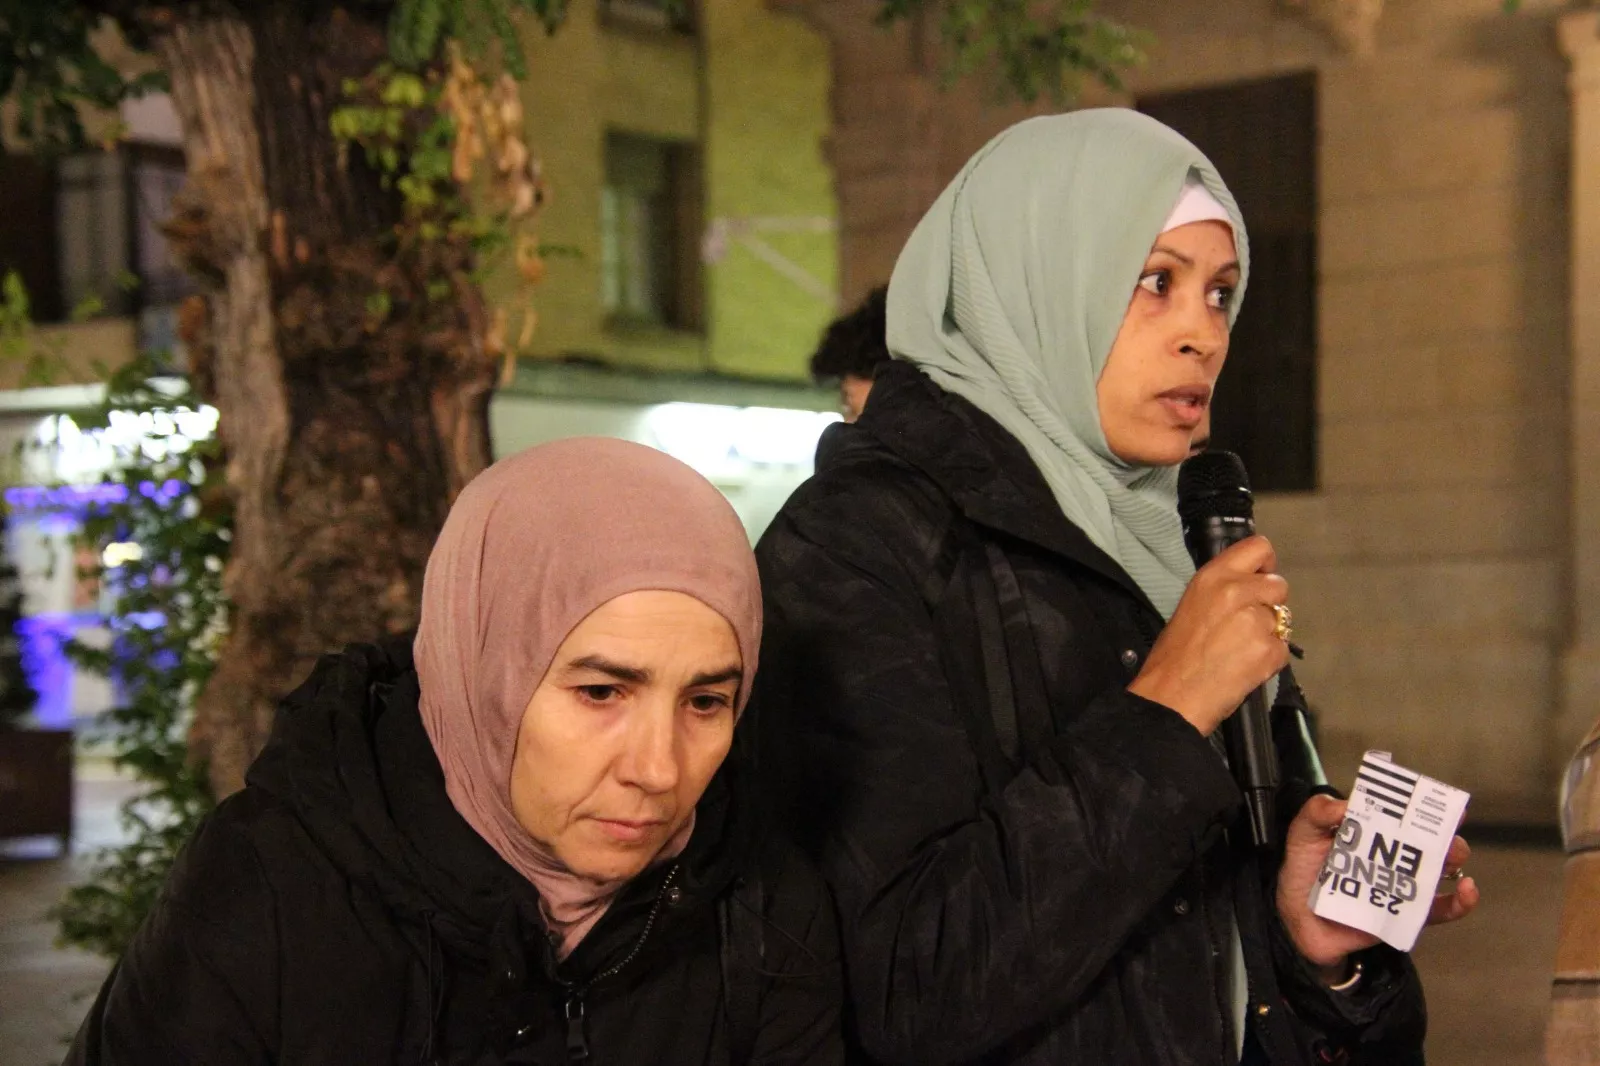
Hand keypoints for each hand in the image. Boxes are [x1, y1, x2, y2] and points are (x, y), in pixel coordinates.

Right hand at [1128, 536, 1290, 734]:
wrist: (1171, 697)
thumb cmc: (1173, 656)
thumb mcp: (1192, 605)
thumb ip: (1223, 590)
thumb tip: (1249, 588)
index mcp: (1214, 577)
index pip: (1258, 547)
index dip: (1264, 564)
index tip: (1259, 579)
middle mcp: (1238, 591)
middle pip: (1278, 584)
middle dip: (1269, 604)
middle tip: (1246, 625)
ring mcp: (1256, 621)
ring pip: (1283, 619)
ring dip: (1268, 634)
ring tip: (1241, 651)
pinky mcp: (1270, 650)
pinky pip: (1283, 648)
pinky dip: (1270, 659)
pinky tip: (1246, 668)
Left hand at [1276, 795, 1481, 973]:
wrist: (1299, 922)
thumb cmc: (1303, 872)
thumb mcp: (1302, 835)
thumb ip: (1316, 814)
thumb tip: (1344, 804)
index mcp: (1370, 832)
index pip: (1400, 813)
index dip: (1420, 804)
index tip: (1437, 798)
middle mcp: (1391, 856)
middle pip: (1426, 840)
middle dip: (1442, 832)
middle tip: (1448, 829)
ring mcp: (1400, 885)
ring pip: (1438, 871)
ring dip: (1452, 860)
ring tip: (1454, 856)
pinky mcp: (1405, 916)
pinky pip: (1439, 911)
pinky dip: (1459, 903)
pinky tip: (1467, 892)